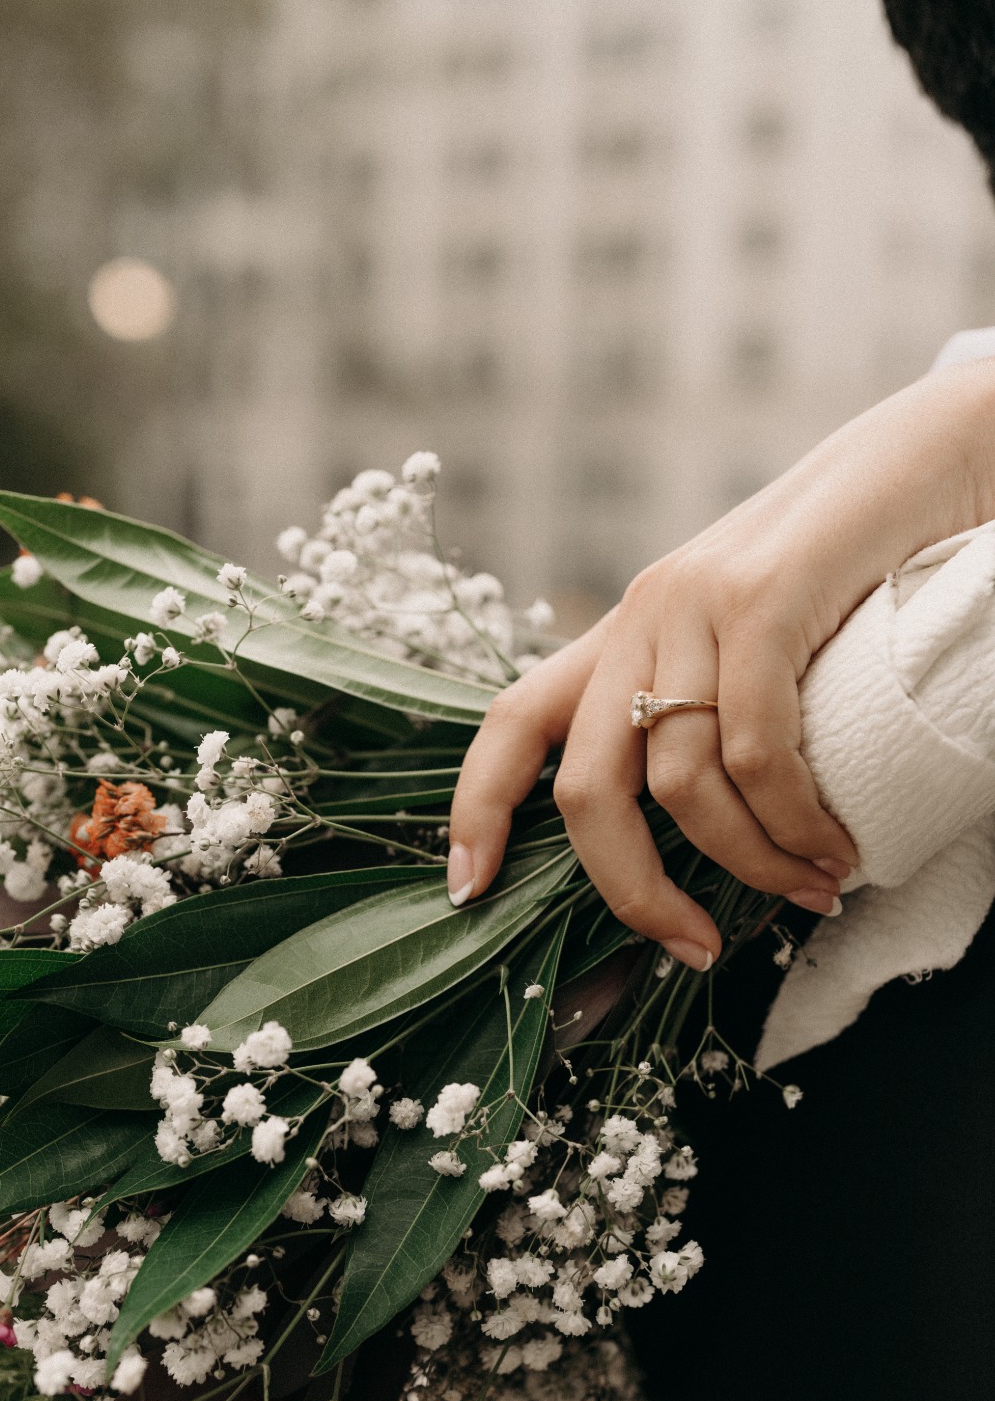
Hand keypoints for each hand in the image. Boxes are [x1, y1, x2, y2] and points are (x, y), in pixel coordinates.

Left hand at [448, 360, 994, 967]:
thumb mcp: (756, 645)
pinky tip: (831, 849)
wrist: (935, 454)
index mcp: (626, 633)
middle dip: (630, 888)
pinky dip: (790, 822)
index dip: (475, 808)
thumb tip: (710, 835)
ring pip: (680, 784)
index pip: (513, 720)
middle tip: (690, 946)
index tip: (465, 889)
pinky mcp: (760, 599)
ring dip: (748, 862)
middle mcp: (642, 616)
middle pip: (585, 788)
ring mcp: (695, 604)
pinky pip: (752, 752)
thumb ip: (712, 715)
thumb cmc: (854, 573)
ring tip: (813, 888)